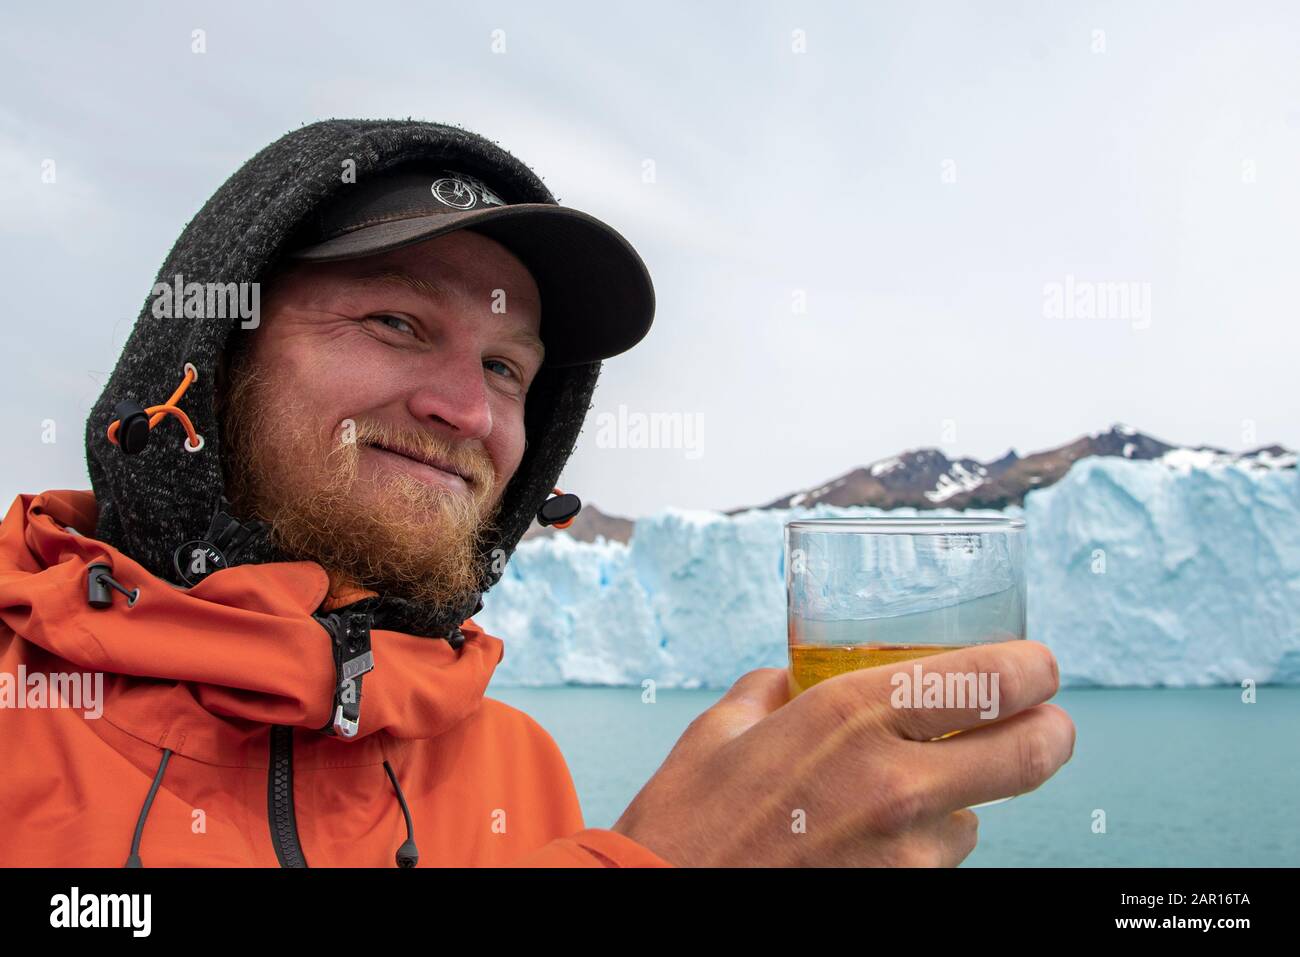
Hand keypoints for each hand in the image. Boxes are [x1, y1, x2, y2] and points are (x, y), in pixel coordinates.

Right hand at [611, 640, 1073, 865]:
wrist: (665, 898)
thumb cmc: (687, 818)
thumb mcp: (722, 726)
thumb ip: (774, 688)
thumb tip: (794, 676)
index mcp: (850, 713)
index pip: (991, 679)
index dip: (1032, 669)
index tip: (1036, 667)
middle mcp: (894, 778)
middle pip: (1031, 751)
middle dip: (1051, 731)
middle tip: (1045, 723)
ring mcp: (904, 850)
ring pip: (980, 815)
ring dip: (960, 799)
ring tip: (902, 797)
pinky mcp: (902, 897)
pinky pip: (939, 861)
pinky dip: (922, 844)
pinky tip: (871, 839)